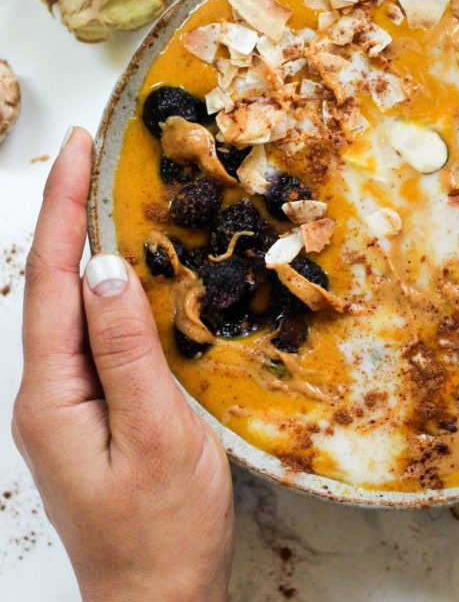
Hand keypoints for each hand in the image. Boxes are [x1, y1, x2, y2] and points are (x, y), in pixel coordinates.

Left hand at [12, 127, 233, 601]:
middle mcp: (47, 391)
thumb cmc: (163, 527)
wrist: (155, 598)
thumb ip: (128, 349)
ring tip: (103, 197)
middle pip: (51, 286)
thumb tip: (109, 269)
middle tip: (87, 156)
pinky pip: (94, 334)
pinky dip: (107, 290)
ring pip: (72, 308)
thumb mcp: (157, 433)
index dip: (62, 208)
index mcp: (53, 393)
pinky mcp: (91, 410)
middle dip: (64, 214)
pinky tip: (126, 277)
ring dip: (83, 247)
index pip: (50, 279)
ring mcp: (66, 402)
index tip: (77, 149)